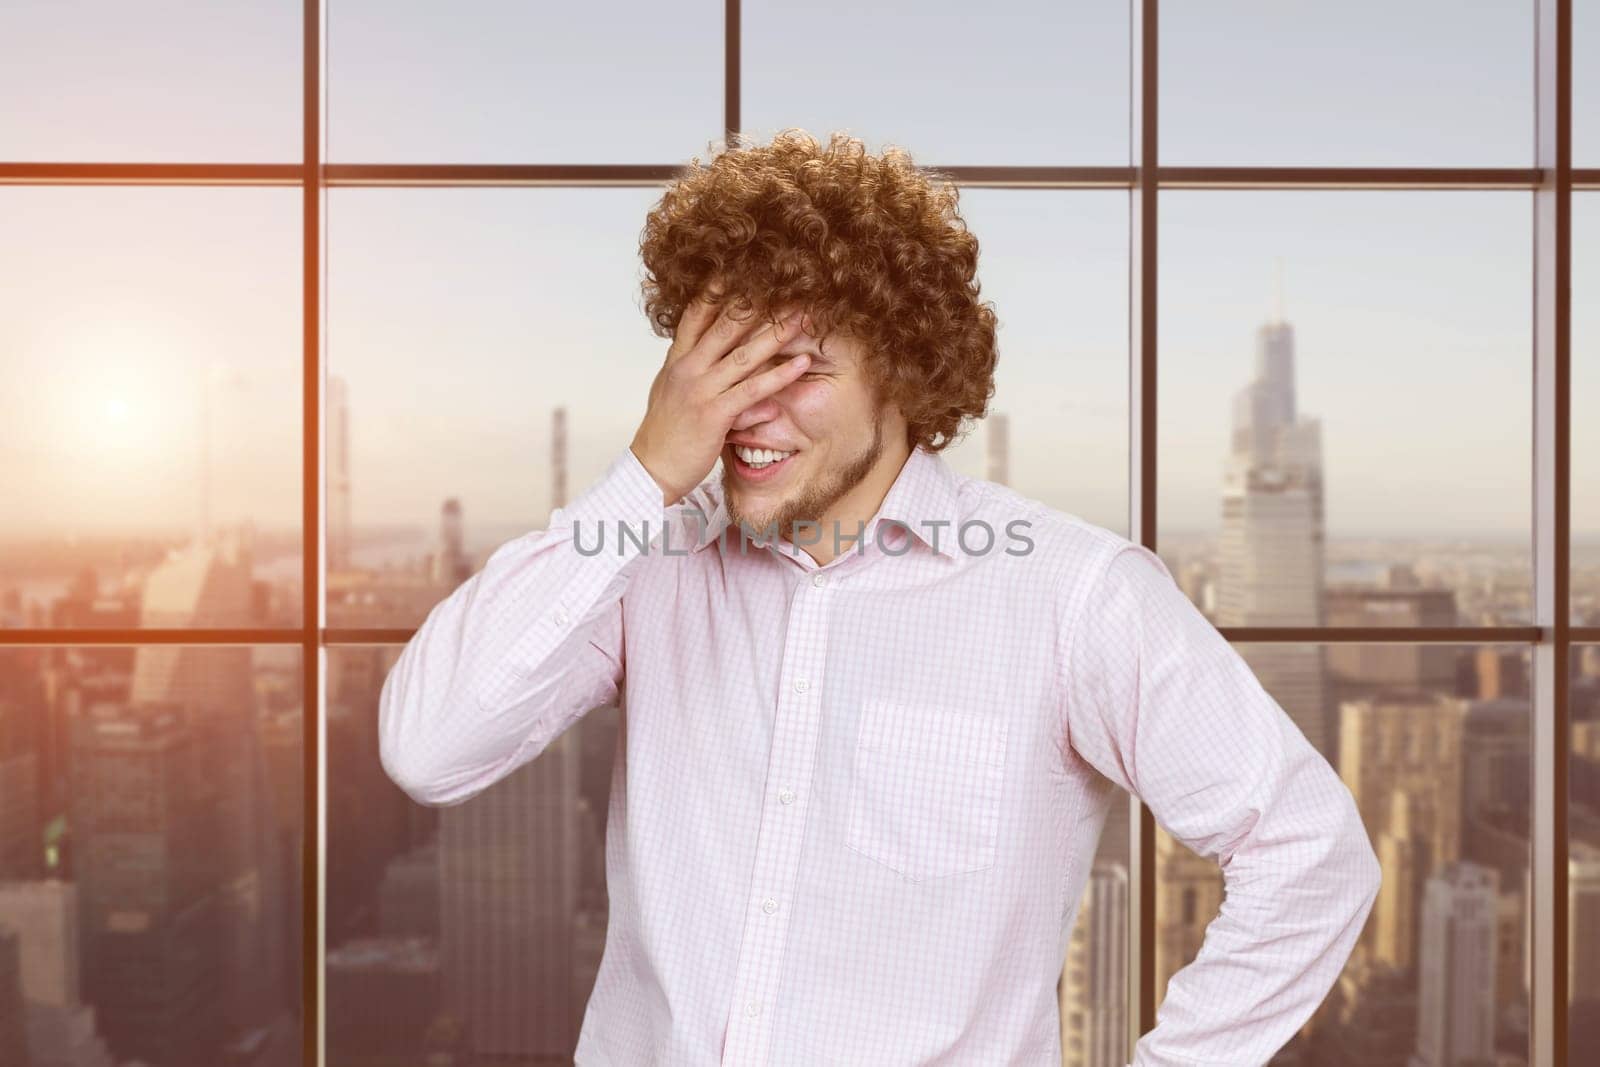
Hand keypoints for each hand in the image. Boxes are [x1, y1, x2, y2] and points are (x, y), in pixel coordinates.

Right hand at [630, 287, 809, 504]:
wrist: (650, 471)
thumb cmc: (664, 436)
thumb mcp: (673, 393)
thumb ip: (694, 371)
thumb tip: (716, 361)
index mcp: (677, 360)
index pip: (697, 314)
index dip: (719, 290)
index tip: (742, 268)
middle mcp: (687, 368)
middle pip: (725, 325)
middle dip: (758, 303)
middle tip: (786, 284)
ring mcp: (700, 390)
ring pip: (744, 354)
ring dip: (777, 333)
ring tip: (803, 317)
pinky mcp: (714, 414)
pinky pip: (753, 390)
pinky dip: (780, 375)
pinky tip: (801, 363)